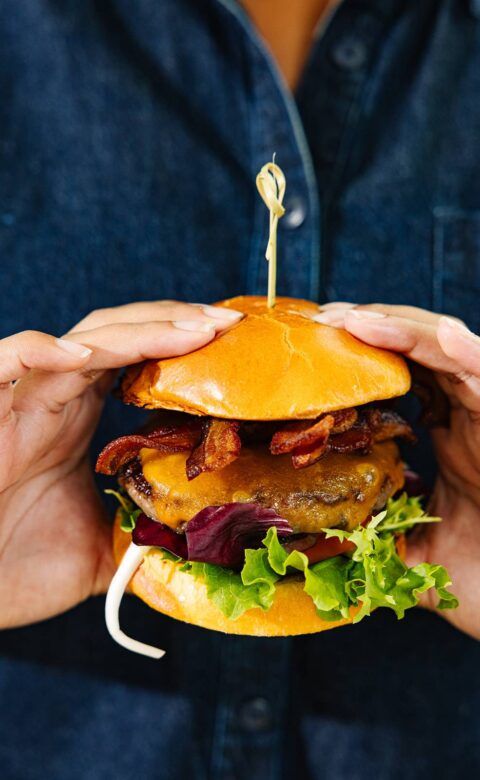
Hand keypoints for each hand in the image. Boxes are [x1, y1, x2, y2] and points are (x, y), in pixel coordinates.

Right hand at [0, 301, 241, 626]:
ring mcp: (20, 405)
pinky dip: (38, 351)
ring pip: (79, 342)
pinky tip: (85, 354)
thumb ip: (143, 538)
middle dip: (174, 320)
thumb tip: (198, 550)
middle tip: (228, 322)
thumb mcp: (100, 550)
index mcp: (77, 418)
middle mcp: (53, 400)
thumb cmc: (14, 568)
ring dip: (138, 329)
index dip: (180, 341)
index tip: (232, 340)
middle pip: (117, 333)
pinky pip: (4, 365)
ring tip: (193, 328)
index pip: (135, 357)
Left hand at [315, 303, 479, 638]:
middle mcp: (473, 414)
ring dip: (403, 328)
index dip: (364, 353)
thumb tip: (321, 551)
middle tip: (320, 320)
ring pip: (452, 349)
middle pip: (420, 348)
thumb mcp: (416, 558)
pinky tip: (437, 338)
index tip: (317, 345)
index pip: (405, 374)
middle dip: (373, 327)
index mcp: (454, 434)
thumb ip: (377, 545)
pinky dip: (464, 354)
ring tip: (353, 319)